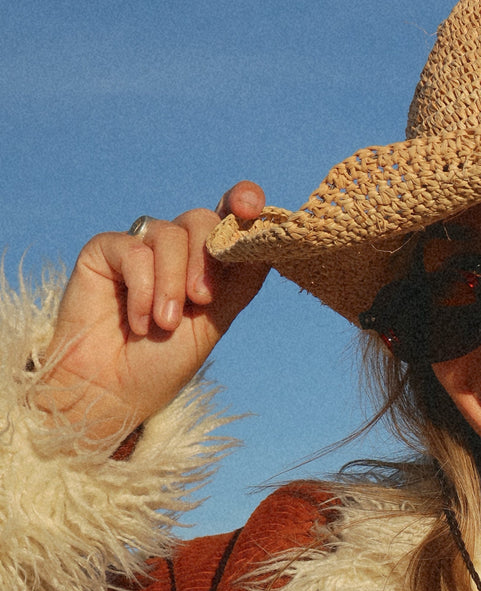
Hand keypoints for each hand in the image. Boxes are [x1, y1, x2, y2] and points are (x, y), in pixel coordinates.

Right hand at [37, 182, 268, 445]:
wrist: (116, 390)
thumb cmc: (165, 359)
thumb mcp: (216, 320)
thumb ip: (240, 280)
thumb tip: (267, 240)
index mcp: (208, 261)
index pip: (229, 216)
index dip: (243, 201)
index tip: (251, 207)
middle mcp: (176, 248)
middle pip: (202, 220)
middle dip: (207, 259)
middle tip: (201, 301)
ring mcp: (140, 246)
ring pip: (170, 234)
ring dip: (172, 284)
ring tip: (165, 324)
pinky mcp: (104, 251)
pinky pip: (133, 250)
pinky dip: (142, 289)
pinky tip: (139, 321)